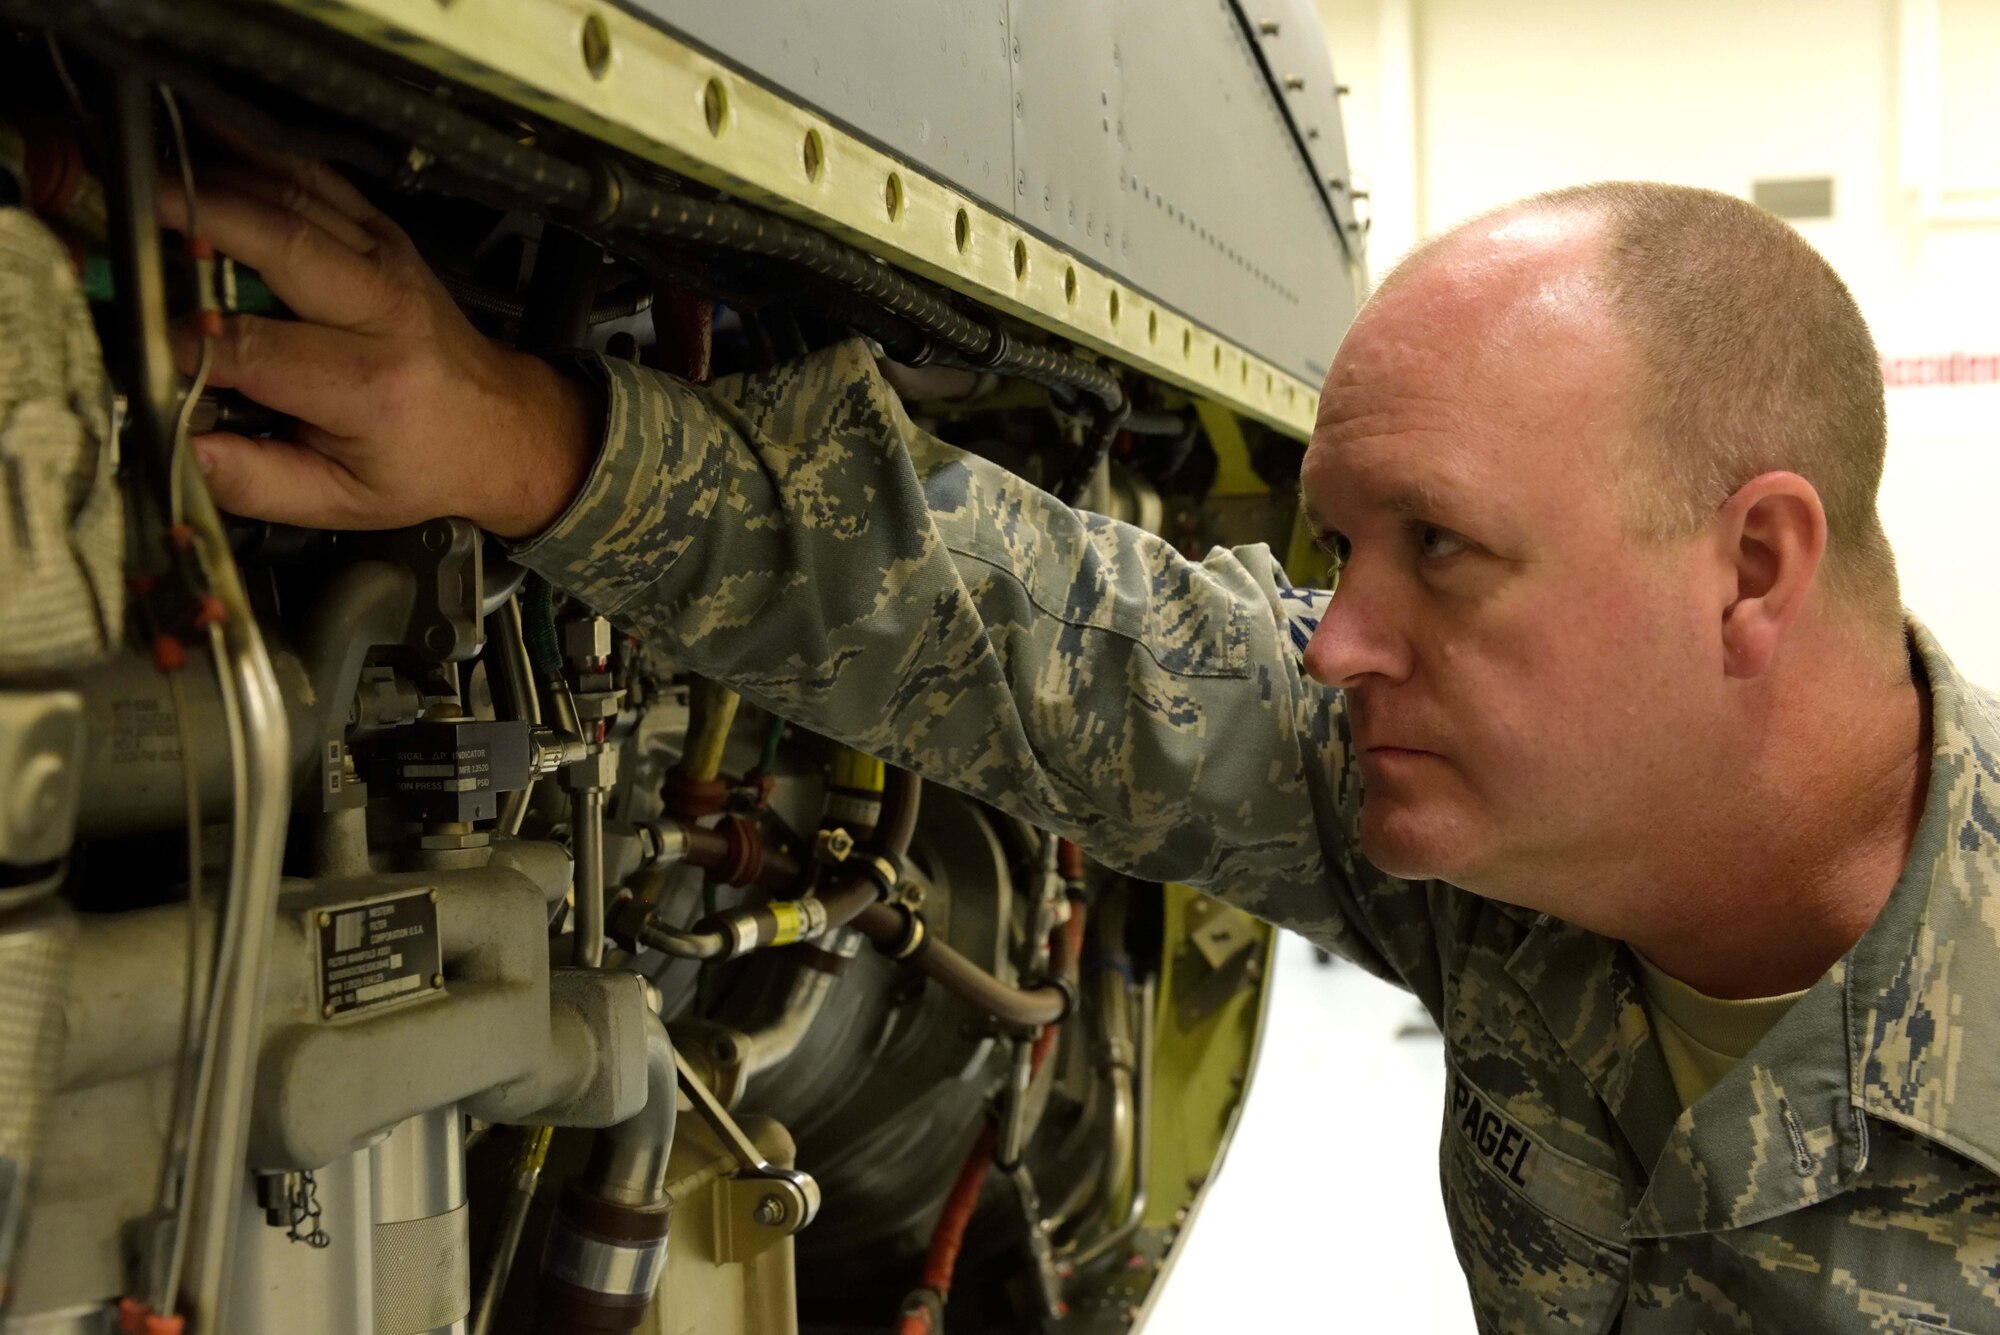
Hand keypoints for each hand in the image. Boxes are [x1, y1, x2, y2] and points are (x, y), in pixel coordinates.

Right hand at [160, 151, 593, 538]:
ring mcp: (388, 263)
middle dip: (199, 220)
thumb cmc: (423, 464)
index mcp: (371, 384)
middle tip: (132, 212)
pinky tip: (209, 141)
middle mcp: (384, 311)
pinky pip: (317, 181)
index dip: (191, 343)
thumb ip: (253, 481)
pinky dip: (259, 155)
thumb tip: (177, 446)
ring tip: (153, 171)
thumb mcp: (341, 499)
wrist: (504, 429)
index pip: (258, 348)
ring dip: (220, 177)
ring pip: (297, 198)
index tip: (143, 341)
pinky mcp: (385, 238)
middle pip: (280, 243)